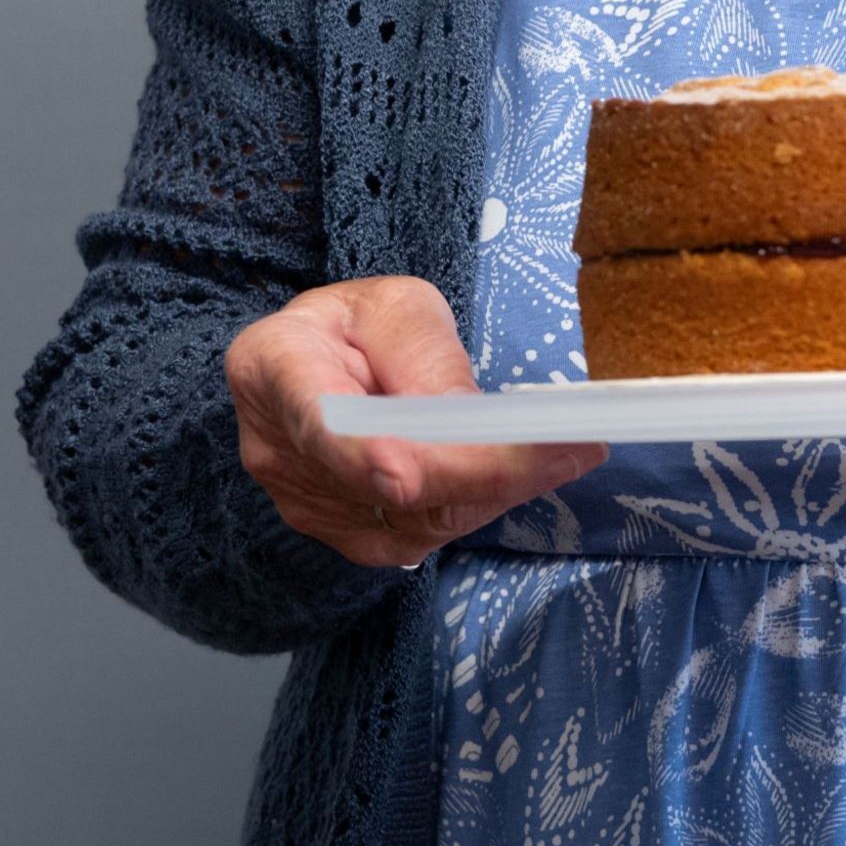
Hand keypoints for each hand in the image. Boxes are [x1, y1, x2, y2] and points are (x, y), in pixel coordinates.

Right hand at [224, 276, 606, 569]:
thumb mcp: (396, 308)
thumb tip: (466, 421)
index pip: (316, 419)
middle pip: (381, 484)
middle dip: (480, 472)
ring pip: (410, 519)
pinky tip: (515, 475)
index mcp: (274, 365)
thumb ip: (422, 357)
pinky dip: (474, 507)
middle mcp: (277, 448)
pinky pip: (417, 536)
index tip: (405, 476)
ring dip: (491, 491)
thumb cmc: (361, 325)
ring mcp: (304, 502)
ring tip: (560, 453)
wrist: (326, 364)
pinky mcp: (342, 535)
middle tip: (570, 449)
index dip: (360, 455)